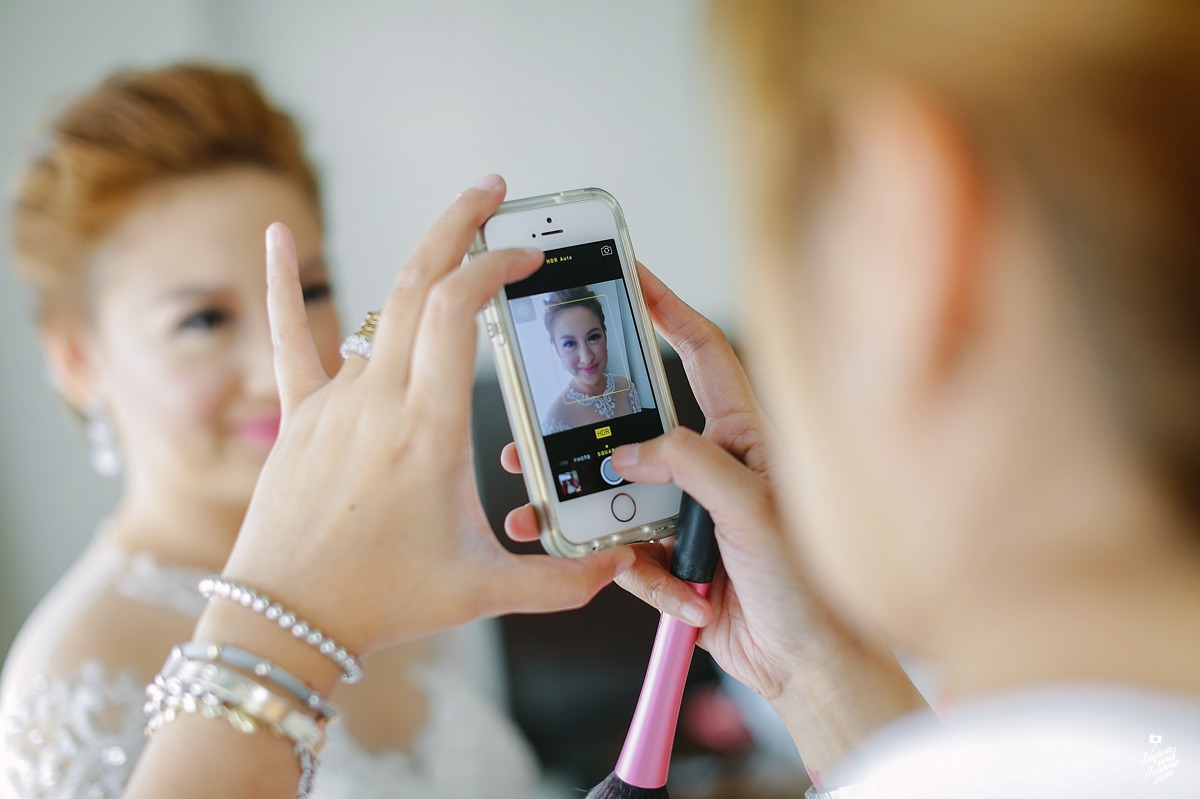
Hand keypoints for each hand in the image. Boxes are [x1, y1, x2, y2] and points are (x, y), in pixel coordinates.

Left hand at [219, 175, 634, 661]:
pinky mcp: (301, 416)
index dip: (493, 268)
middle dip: (460, 226)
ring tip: (453, 226)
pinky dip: (284, 284)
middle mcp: (378, 400)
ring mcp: (334, 402)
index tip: (527, 257)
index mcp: (427, 430)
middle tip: (495, 192)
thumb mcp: (481, 593)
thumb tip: (619, 570)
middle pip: (416, 281)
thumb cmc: (379, 602)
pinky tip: (274, 235)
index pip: (456, 312)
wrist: (283, 620)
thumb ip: (558, 581)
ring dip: (417, 258)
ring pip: (376, 307)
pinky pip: (291, 337)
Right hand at [503, 262, 807, 696]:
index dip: (667, 310)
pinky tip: (677, 596)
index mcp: (744, 435)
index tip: (631, 276)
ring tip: (542, 516)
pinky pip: (629, 554)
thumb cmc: (808, 585)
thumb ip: (690, 465)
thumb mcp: (752, 508)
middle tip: (540, 427)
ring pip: (619, 495)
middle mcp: (713, 466)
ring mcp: (689, 512)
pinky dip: (641, 577)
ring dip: (588, 513)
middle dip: (589, 434)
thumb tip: (629, 452)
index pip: (701, 355)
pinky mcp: (672, 557)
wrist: (807, 665)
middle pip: (637, 428)